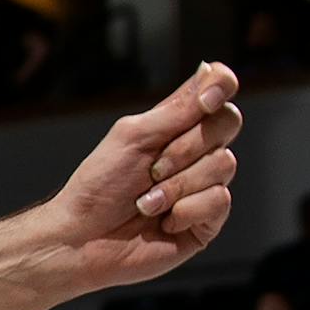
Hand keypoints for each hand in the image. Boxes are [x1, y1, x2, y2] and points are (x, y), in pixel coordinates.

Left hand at [34, 62, 240, 291]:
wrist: (83, 238)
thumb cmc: (98, 186)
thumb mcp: (133, 137)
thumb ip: (177, 109)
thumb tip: (210, 71)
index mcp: (174, 126)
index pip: (217, 93)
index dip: (221, 87)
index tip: (208, 98)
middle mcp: (195, 152)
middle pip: (226, 124)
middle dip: (184, 147)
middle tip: (150, 169)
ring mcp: (204, 185)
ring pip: (224, 164)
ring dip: (177, 185)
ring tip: (146, 202)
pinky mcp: (208, 219)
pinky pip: (220, 200)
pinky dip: (185, 210)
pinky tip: (162, 222)